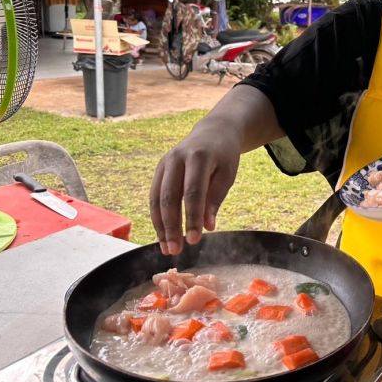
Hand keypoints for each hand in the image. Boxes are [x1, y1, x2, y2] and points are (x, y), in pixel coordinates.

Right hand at [150, 123, 240, 255]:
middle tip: (175, 250)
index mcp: (199, 157)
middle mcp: (177, 158)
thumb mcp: (227, 174)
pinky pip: (154, 196)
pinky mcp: (159, 169)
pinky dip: (157, 217)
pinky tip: (163, 235)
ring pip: (157, 198)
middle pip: (169, 197)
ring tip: (167, 249)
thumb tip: (207, 227)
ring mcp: (165, 163)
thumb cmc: (224, 155)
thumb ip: (215, 199)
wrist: (213, 131)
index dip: (192, 218)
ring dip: (160, 226)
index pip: (193, 192)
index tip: (194, 240)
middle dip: (171, 226)